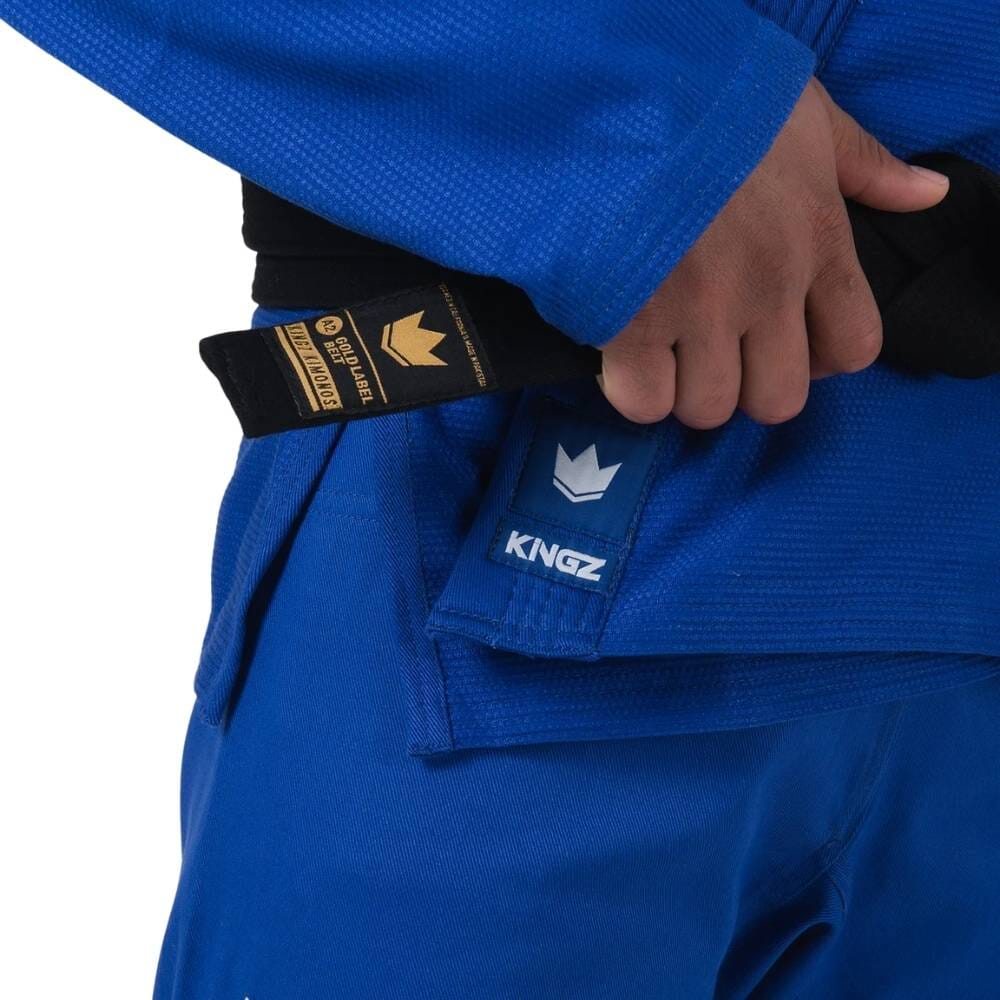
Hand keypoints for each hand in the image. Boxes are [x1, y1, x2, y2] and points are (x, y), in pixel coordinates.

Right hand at [599, 77, 950, 427]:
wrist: (621, 90)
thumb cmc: (713, 98)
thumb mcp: (805, 113)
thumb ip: (864, 163)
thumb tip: (927, 193)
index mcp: (818, 242)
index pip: (853, 348)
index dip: (819, 359)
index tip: (783, 339)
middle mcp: (767, 289)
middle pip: (777, 400)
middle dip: (745, 387)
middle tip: (712, 351)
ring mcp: (699, 311)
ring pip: (709, 407)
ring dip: (684, 389)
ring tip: (660, 349)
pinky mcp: (631, 323)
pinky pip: (643, 401)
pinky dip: (633, 390)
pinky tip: (621, 352)